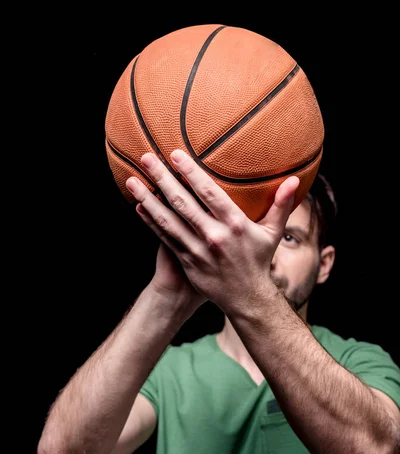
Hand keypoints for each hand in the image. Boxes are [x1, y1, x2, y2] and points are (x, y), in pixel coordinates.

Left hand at [126, 150, 298, 314]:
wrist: (247, 299)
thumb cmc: (258, 261)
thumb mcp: (272, 234)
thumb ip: (281, 205)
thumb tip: (295, 180)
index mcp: (235, 225)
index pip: (209, 193)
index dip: (190, 172)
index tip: (175, 154)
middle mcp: (214, 236)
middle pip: (183, 203)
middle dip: (162, 179)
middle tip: (146, 158)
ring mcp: (198, 250)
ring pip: (169, 221)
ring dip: (149, 200)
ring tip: (133, 182)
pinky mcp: (187, 261)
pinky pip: (165, 239)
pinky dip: (151, 223)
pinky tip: (139, 207)